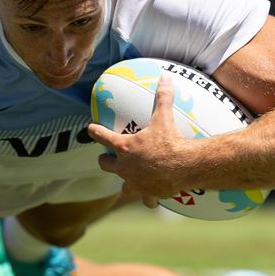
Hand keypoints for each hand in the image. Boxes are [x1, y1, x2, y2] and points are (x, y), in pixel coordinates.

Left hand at [86, 75, 187, 205]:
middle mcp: (125, 167)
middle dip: (105, 161)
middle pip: (106, 164)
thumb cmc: (170, 141)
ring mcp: (135, 183)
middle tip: (107, 158)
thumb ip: (163, 97)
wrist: (184, 166)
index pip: (103, 136)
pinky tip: (151, 198)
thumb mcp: (164, 117)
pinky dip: (148, 198)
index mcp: (124, 147)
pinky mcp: (148, 194)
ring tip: (129, 181)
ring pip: (123, 186)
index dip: (95, 132)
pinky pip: (146, 199)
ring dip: (125, 183)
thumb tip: (165, 76)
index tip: (90, 129)